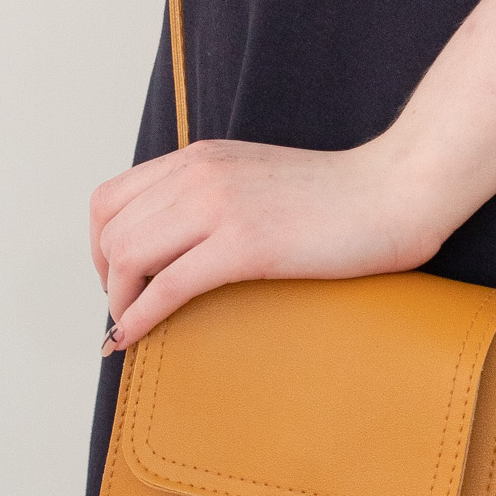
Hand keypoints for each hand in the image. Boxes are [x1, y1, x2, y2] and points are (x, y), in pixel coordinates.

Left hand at [91, 135, 454, 349]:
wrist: (395, 190)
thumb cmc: (340, 197)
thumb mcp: (258, 178)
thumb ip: (215, 197)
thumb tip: (178, 244)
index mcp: (201, 157)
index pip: (111, 198)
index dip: (100, 246)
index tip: (120, 280)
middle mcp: (199, 174)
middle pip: (109, 230)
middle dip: (105, 279)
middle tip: (125, 310)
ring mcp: (220, 207)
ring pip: (127, 257)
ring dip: (118, 301)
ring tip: (131, 327)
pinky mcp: (244, 245)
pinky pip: (166, 287)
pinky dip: (138, 318)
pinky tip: (133, 338)